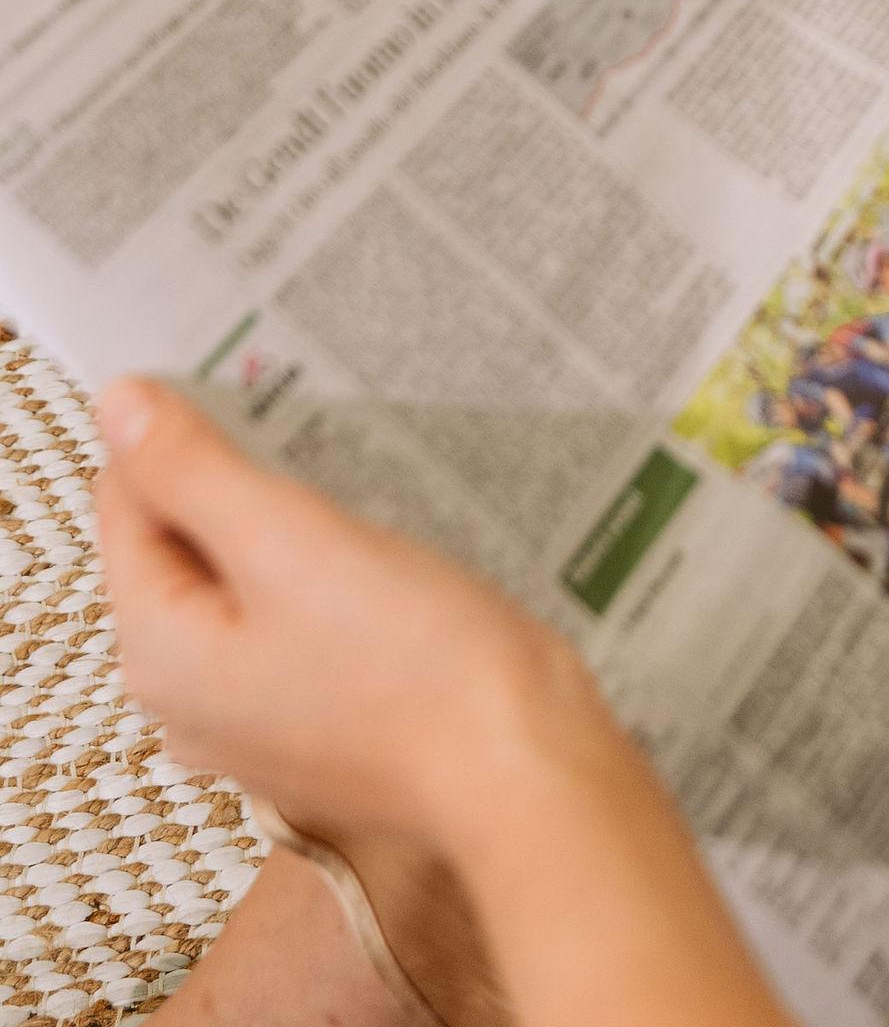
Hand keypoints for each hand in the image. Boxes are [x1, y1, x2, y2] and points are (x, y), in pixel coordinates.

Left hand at [96, 378, 618, 857]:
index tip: (239, 374)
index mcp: (161, 653)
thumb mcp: (290, 541)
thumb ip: (193, 471)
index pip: (126, 504)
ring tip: (339, 467)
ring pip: (241, 575)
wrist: (519, 764)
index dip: (175, 428)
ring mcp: (255, 712)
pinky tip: (370, 539)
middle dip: (230, 472)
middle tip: (296, 411)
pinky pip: (290, 614)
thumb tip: (119, 403)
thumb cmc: (413, 666)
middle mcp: (190, 696)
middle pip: (180, 543)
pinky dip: (316, 565)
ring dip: (279, 516)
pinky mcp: (316, 711)